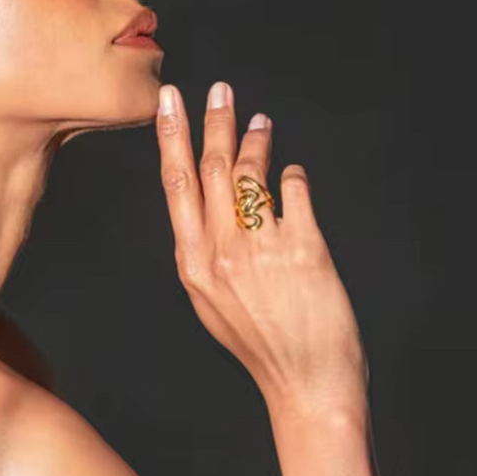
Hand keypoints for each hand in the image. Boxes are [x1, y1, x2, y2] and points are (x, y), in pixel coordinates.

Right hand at [154, 82, 367, 414]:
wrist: (306, 385)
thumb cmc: (263, 348)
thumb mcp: (213, 306)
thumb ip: (206, 258)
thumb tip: (210, 213)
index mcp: (193, 266)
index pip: (177, 186)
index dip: (172, 136)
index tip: (170, 100)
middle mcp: (222, 254)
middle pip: (213, 169)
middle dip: (214, 122)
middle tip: (219, 90)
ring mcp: (263, 250)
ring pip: (253, 173)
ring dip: (256, 140)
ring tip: (260, 122)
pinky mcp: (305, 248)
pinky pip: (295, 190)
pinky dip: (293, 175)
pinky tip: (293, 173)